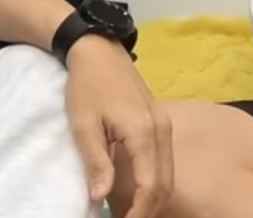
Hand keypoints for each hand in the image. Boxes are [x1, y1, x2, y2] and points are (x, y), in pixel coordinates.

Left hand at [63, 36, 173, 217]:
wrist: (100, 52)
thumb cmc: (88, 86)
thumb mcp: (83, 126)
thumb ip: (95, 162)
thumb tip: (100, 198)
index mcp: (143, 132)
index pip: (150, 184)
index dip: (139, 212)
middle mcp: (161, 130)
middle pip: (165, 183)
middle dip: (149, 210)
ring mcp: (164, 125)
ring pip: (169, 173)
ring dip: (153, 197)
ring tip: (131, 213)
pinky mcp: (161, 123)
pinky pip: (165, 160)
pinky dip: (155, 182)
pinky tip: (138, 191)